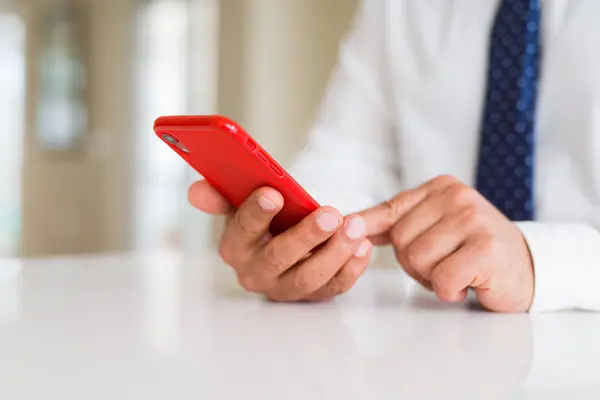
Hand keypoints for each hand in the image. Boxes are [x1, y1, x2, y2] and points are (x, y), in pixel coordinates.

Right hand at [188, 181, 371, 301]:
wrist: (282, 242)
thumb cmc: (264, 220)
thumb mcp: (241, 203)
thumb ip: (221, 194)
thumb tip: (197, 192)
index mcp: (234, 246)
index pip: (242, 230)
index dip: (256, 212)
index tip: (274, 194)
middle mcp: (255, 272)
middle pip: (279, 258)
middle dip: (306, 236)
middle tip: (330, 214)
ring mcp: (285, 288)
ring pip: (309, 277)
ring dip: (335, 252)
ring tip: (355, 227)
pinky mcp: (312, 296)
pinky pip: (333, 288)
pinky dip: (352, 269)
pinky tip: (363, 246)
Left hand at [357, 176, 533, 312]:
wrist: (528, 268)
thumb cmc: (474, 249)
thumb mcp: (437, 225)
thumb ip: (400, 221)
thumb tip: (353, 222)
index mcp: (442, 187)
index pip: (392, 209)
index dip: (368, 226)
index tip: (346, 229)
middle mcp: (458, 197)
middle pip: (400, 239)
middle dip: (413, 263)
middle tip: (442, 265)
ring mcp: (474, 220)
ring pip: (417, 259)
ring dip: (432, 278)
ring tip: (457, 271)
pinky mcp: (486, 248)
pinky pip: (442, 279)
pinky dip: (450, 291)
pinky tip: (469, 284)